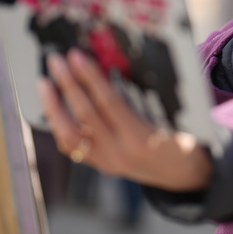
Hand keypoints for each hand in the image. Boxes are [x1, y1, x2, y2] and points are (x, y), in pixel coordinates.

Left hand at [38, 49, 212, 191]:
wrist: (187, 176)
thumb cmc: (188, 138)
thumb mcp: (175, 116)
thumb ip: (148, 94)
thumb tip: (118, 62)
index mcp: (142, 138)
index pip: (108, 103)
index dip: (90, 78)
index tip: (76, 57)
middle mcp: (120, 154)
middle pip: (85, 115)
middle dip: (67, 84)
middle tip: (56, 60)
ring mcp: (107, 163)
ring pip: (69, 135)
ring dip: (54, 107)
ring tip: (44, 83)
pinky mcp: (101, 166)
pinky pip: (72, 147)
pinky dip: (59, 125)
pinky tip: (52, 108)